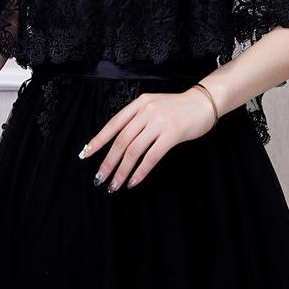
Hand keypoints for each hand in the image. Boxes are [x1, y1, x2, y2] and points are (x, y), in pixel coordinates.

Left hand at [79, 87, 216, 191]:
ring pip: (133, 150)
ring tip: (114, 185)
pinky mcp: (172, 134)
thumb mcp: (153, 106)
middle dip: (108, 161)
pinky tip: (134, 182)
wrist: (203, 103)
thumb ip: (137, 119)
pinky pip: (151, 157)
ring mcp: (159, 122)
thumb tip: (117, 143)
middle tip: (99, 178)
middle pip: (121, 140)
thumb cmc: (177, 108)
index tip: (85, 154)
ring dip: (122, 170)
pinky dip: (140, 171)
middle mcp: (146, 111)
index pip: (113, 124)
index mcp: (139, 103)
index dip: (98, 140)